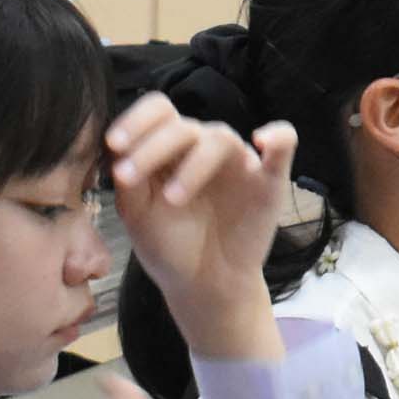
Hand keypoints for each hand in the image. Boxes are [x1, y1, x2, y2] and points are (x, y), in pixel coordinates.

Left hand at [107, 92, 298, 354]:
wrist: (204, 285)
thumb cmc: (169, 246)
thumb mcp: (137, 214)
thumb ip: (129, 181)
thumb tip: (118, 151)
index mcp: (171, 148)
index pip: (158, 112)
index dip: (135, 120)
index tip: (114, 145)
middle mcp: (204, 147)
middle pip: (182, 125)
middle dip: (151, 148)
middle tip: (129, 178)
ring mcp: (238, 161)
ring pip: (220, 138)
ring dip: (193, 164)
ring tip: (172, 199)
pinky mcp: (269, 180)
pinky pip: (284, 144)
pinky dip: (277, 136)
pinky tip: (262, 140)